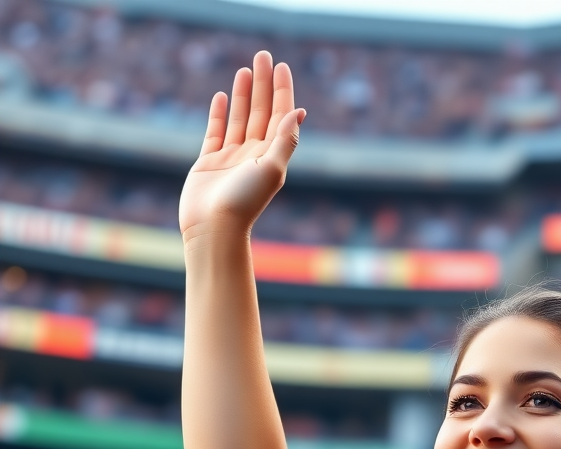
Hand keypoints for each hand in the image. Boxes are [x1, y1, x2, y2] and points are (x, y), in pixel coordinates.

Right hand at [179, 51, 305, 243]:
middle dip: (263, 84)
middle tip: (262, 56)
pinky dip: (220, 114)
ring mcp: (232, 158)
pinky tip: (223, 97)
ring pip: (241, 119)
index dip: (282, 92)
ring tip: (245, 70)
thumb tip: (299, 111)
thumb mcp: (272, 169)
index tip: (281, 67)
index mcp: (273, 157)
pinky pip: (216, 132)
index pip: (281, 117)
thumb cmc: (245, 201)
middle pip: (262, 113)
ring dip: (244, 94)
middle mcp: (255, 156)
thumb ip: (285, 140)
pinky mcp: (210, 162)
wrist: (214, 228)